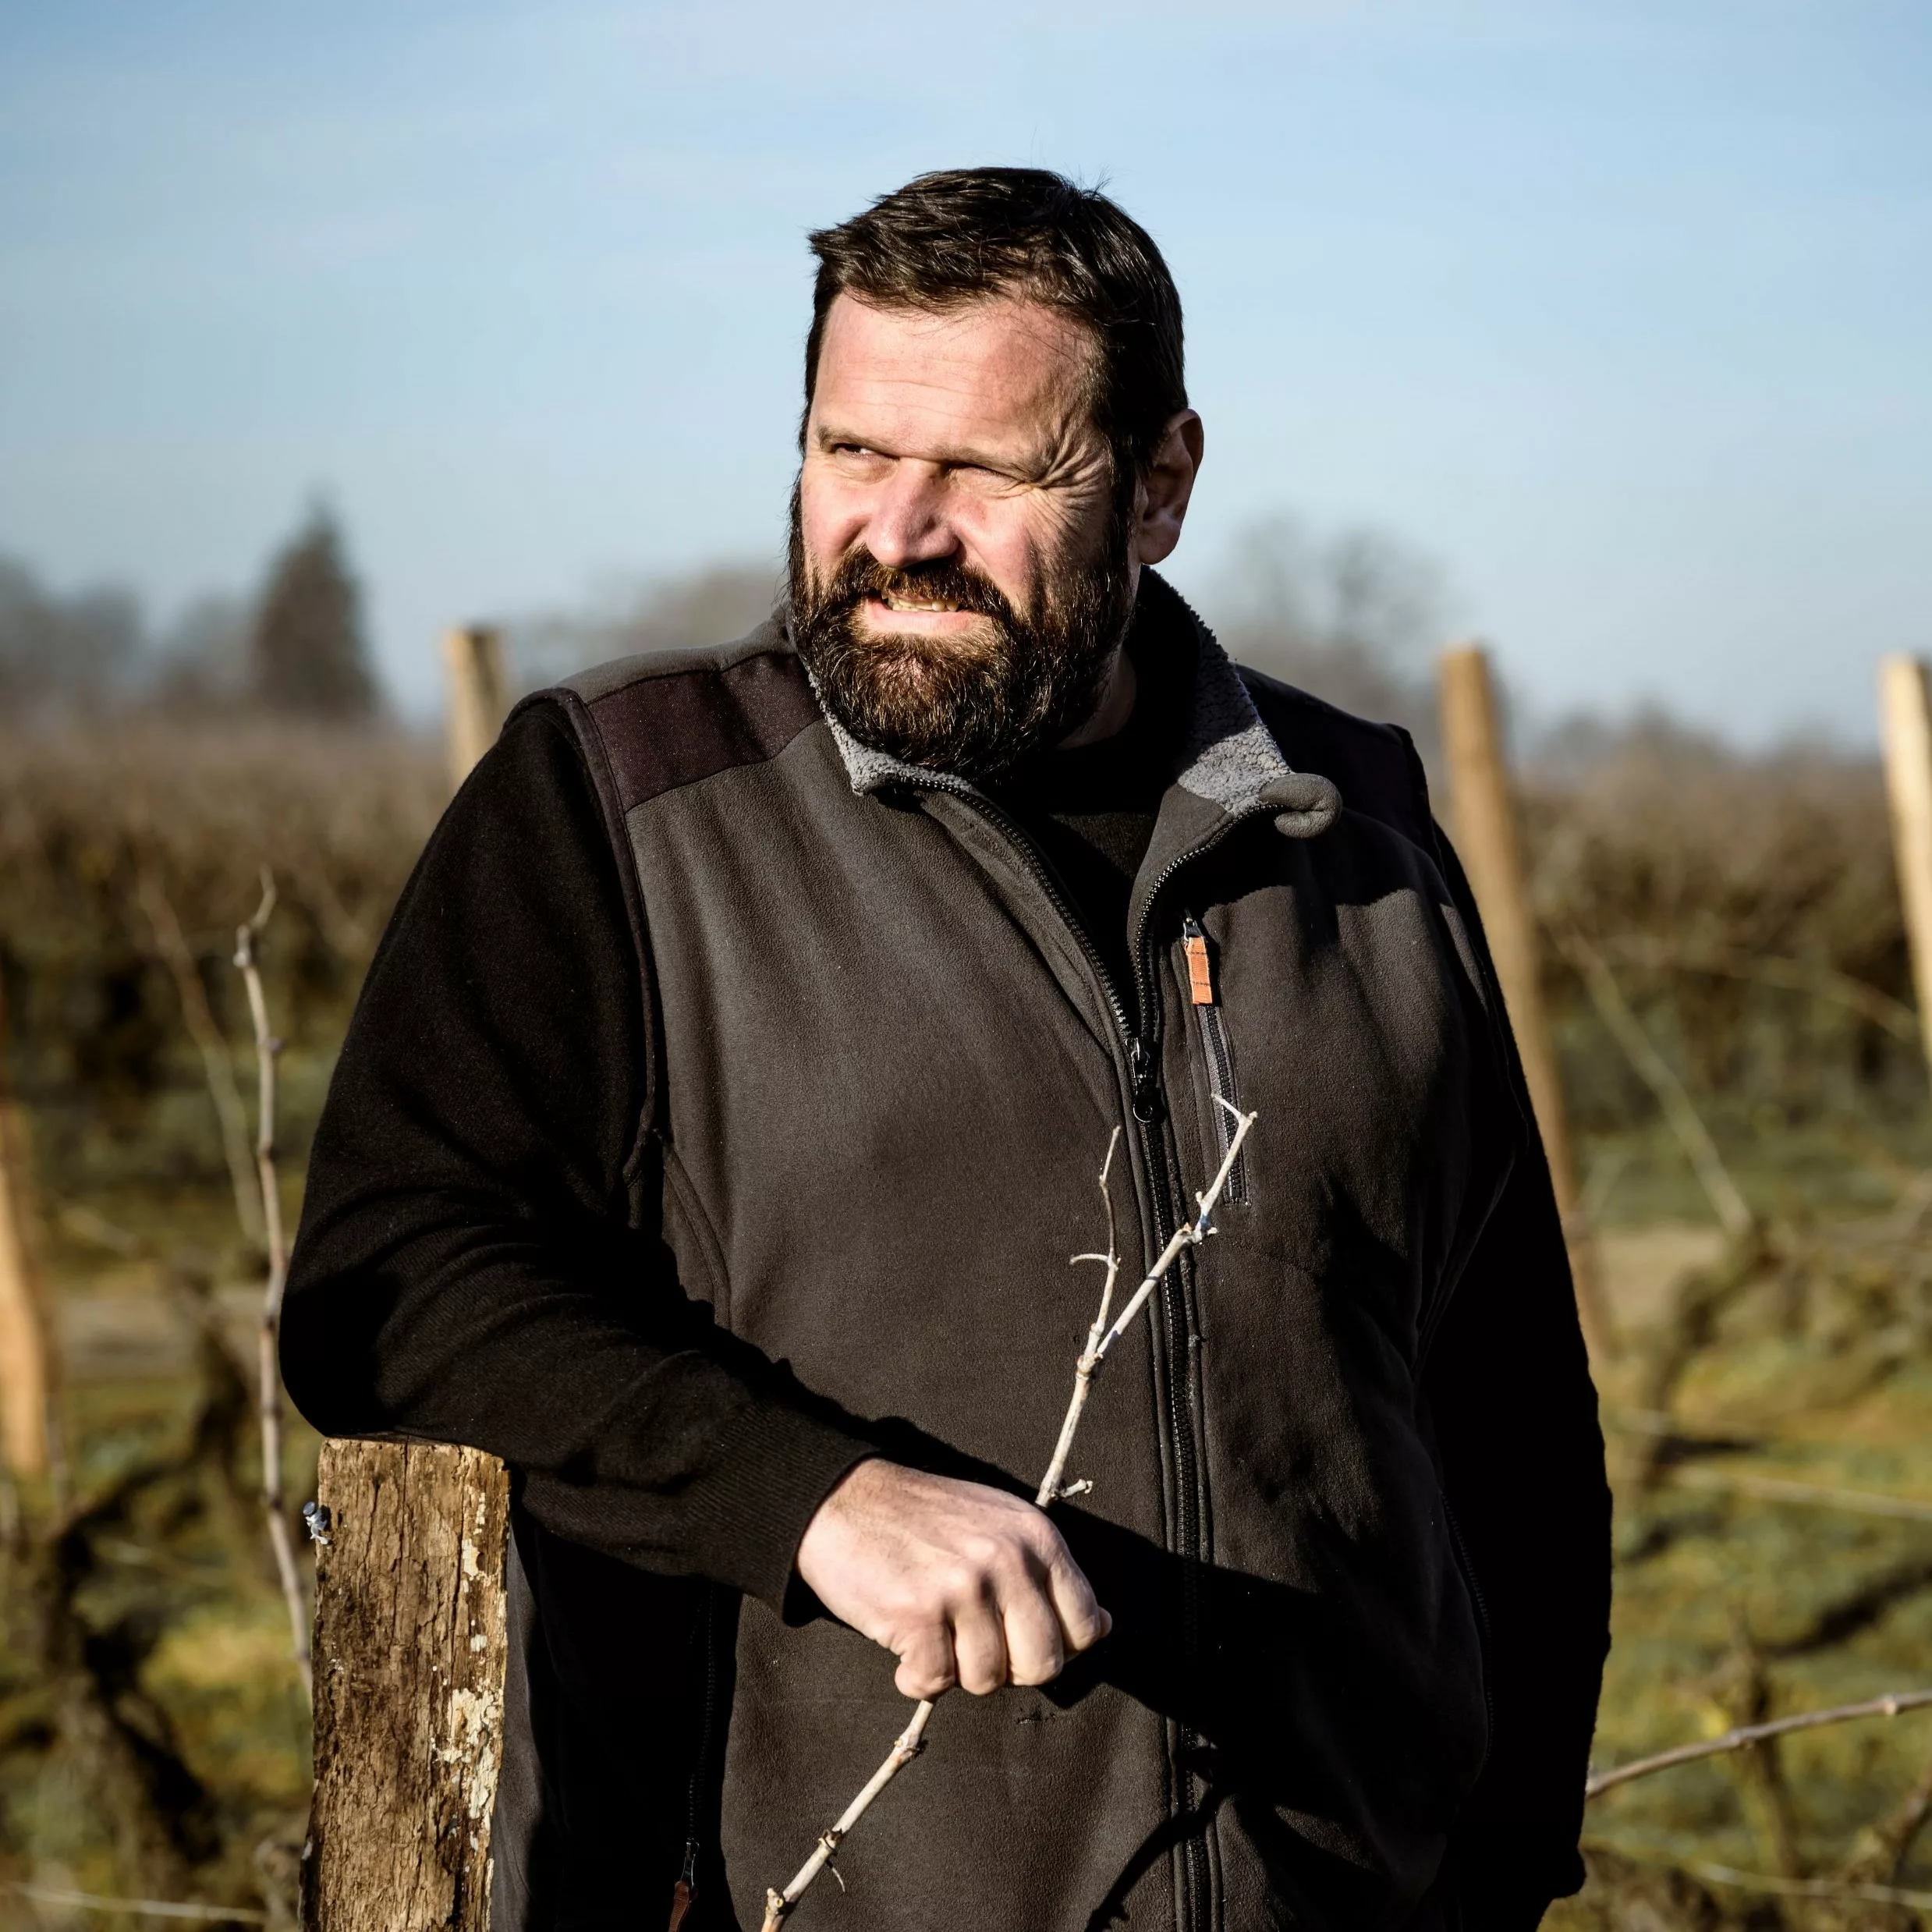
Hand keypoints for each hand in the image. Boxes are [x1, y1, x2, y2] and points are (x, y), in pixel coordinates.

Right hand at [795, 1459, 1111, 1698]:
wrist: (842, 1498)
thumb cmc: (923, 1517)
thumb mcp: (1000, 1525)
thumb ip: (1048, 1574)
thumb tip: (1102, 1627)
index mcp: (1036, 1537)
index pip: (1084, 1624)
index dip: (1056, 1646)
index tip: (1020, 1639)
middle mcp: (1007, 1560)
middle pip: (1043, 1664)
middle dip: (1008, 1667)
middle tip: (971, 1641)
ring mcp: (963, 1587)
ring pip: (987, 1680)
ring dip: (954, 1668)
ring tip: (932, 1630)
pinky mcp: (918, 1614)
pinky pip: (932, 1683)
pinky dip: (914, 1675)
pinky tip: (903, 1642)